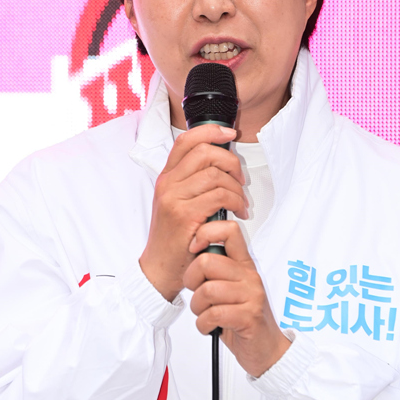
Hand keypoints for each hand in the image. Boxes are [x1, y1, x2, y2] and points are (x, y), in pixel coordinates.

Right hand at [139, 124, 247, 301]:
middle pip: (204, 152)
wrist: (159, 268)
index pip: (186, 140)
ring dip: (236, 188)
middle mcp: (167, 183)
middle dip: (231, 162)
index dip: (211, 131)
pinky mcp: (184, 215)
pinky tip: (238, 213)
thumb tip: (222, 164)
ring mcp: (174, 198)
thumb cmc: (175, 238)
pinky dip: (235, 202)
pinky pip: (218, 196)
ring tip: (240, 203)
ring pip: (215, 175)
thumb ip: (194, 182)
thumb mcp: (178, 203)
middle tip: (240, 179)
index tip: (230, 134)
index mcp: (166, 177)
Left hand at [184, 219, 291, 376]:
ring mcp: (251, 295)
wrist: (266, 349)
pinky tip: (211, 327)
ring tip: (205, 314)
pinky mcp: (249, 316)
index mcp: (243, 264)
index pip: (229, 230)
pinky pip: (213, 314)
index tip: (194, 248)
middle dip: (191, 280)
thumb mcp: (229, 288)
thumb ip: (215, 270)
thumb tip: (192, 252)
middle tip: (196, 292)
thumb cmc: (242, 318)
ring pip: (207, 290)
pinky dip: (203, 324)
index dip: (205, 233)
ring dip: (197, 307)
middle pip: (208, 261)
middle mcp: (249, 275)